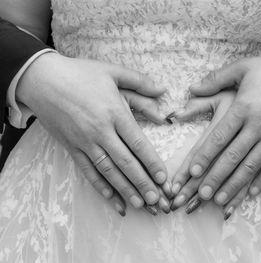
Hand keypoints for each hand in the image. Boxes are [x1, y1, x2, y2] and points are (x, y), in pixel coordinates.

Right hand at [17, 53, 168, 212]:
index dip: (152, 162)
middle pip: (125, 162)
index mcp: (114, 113)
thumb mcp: (112, 72)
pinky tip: (111, 198)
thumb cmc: (79, 74)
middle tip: (156, 200)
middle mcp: (100, 131)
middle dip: (142, 183)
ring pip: (107, 171)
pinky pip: (87, 170)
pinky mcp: (71, 147)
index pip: (138, 143)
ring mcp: (84, 142)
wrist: (41, 80)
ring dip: (124, 189)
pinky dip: (99, 186)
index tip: (163, 178)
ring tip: (139, 204)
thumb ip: (139, 82)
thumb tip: (163, 89)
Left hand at [173, 49, 260, 213]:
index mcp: (243, 108)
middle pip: (233, 156)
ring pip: (251, 166)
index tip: (193, 171)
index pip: (220, 137)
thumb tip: (192, 87)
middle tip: (202, 194)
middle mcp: (258, 126)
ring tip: (221, 200)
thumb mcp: (244, 68)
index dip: (205, 155)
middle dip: (216, 177)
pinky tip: (251, 193)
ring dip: (235, 184)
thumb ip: (216, 79)